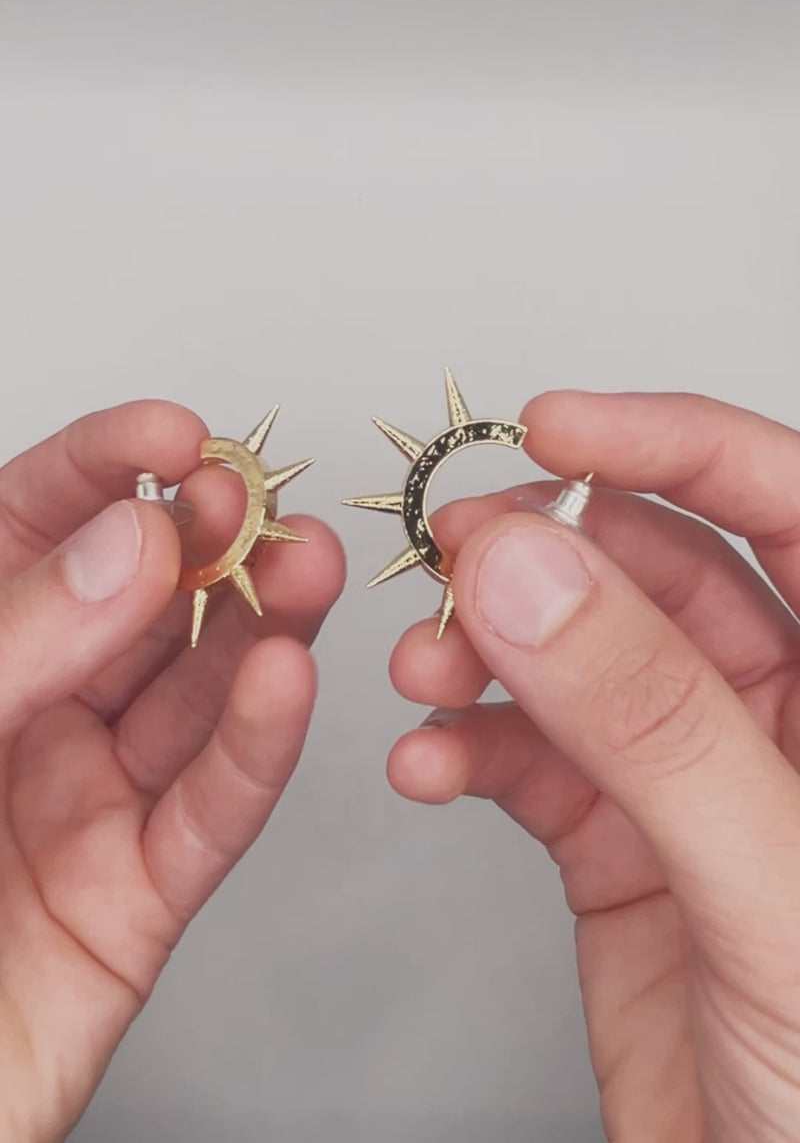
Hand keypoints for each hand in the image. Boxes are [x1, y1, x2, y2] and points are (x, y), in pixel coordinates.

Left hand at [0, 401, 344, 1142]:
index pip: (27, 532)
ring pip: (189, 700)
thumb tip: (131, 540)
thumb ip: (21, 639)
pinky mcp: (131, 903)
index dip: (101, 471)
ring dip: (258, 631)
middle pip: (133, 609)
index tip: (173, 435)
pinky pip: (206, 815)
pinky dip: (255, 751)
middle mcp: (22, 721)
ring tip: (308, 569)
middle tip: (254, 501)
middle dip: (203, 543)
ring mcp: (80, 807)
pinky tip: (287, 685)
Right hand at [388, 391, 799, 1141]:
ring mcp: (692, 781)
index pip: (784, 505)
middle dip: (545, 554)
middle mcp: (780, 720)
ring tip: (426, 667)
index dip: (672, 445)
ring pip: (575, 662)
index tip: (556, 428)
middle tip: (458, 560)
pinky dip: (466, 748)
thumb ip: (653, 720)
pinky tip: (429, 761)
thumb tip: (537, 575)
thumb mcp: (770, 884)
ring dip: (485, 652)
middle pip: (655, 571)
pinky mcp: (617, 847)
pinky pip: (528, 761)